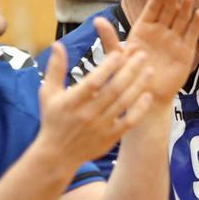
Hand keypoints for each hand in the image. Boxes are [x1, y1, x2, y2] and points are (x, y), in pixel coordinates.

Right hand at [38, 42, 152, 167]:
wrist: (57, 155)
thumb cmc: (53, 119)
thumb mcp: (48, 93)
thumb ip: (55, 68)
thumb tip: (58, 44)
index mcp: (72, 102)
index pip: (93, 82)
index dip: (107, 67)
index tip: (119, 52)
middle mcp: (87, 114)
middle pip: (113, 89)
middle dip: (130, 70)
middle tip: (143, 55)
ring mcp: (100, 127)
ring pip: (124, 103)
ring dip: (139, 86)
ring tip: (150, 70)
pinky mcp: (110, 137)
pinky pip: (128, 121)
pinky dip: (139, 109)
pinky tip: (148, 95)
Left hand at [97, 0, 198, 103]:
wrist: (146, 96)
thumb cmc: (129, 76)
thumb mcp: (118, 57)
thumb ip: (110, 38)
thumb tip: (97, 20)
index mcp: (143, 30)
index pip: (151, 10)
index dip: (157, 0)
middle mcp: (160, 31)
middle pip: (168, 12)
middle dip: (172, 1)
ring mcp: (174, 40)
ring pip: (181, 20)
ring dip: (186, 8)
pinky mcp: (186, 50)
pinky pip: (192, 34)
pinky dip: (197, 24)